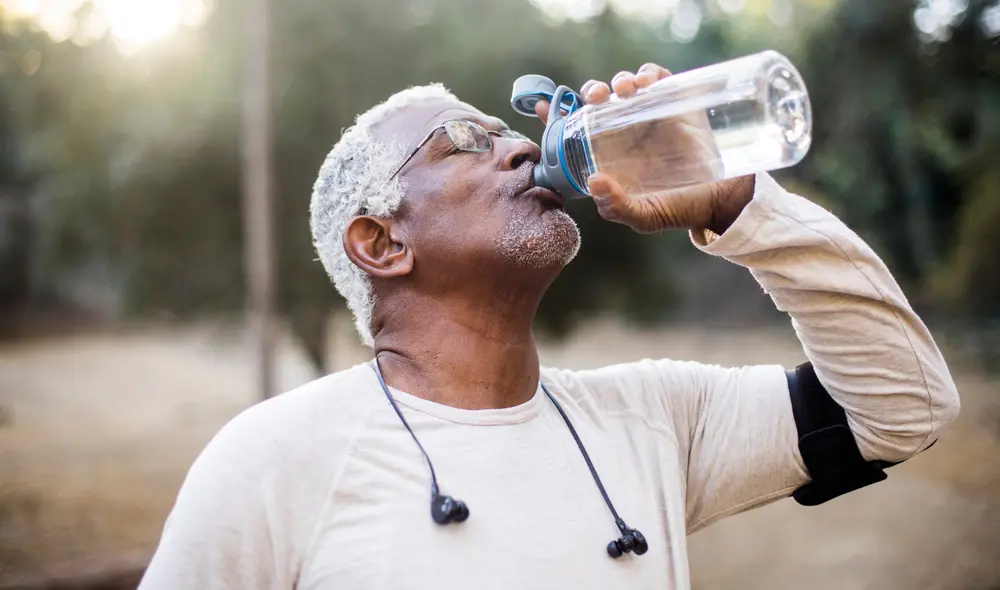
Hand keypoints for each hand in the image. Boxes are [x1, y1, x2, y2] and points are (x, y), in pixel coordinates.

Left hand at [535, 63, 754, 234]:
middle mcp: (626, 131)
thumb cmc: (679, 208)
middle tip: (597, 97)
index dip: (557, 115)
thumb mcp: (644, 216)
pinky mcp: (677, 103)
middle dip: (593, 91)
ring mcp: (650, 115)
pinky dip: (650, 73)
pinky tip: (647, 82)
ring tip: (624, 91)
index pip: (576, 130)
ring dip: (619, 81)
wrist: (722, 200)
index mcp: (609, 154)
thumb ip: (616, 206)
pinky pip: (658, 78)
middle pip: (600, 100)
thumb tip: (594, 181)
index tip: (542, 108)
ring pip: (626, 85)